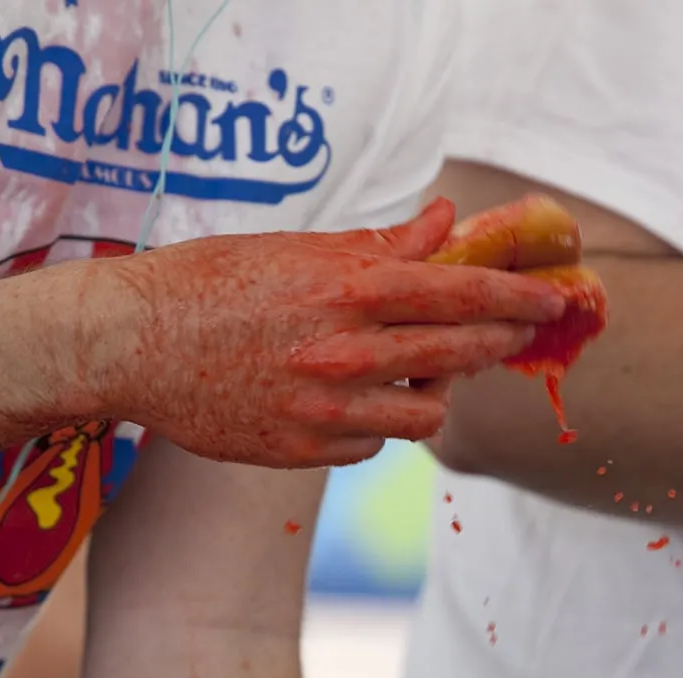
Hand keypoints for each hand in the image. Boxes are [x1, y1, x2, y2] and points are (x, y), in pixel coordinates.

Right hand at [91, 198, 564, 467]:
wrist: (130, 342)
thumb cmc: (210, 282)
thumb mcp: (294, 248)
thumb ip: (377, 244)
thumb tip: (443, 220)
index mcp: (348, 289)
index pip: (461, 293)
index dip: (516, 298)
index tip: (552, 301)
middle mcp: (347, 351)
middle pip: (460, 355)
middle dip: (501, 343)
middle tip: (517, 335)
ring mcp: (326, 408)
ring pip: (427, 416)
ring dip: (435, 393)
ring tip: (420, 372)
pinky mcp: (304, 452)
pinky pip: (374, 443)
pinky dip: (378, 423)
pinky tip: (356, 400)